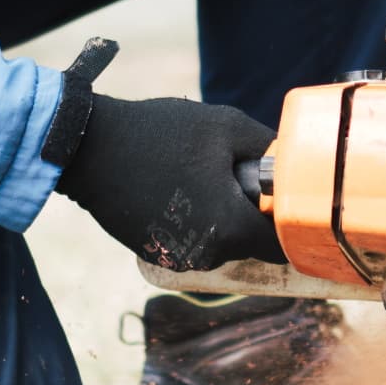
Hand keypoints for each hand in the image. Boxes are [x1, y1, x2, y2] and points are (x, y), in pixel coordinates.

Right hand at [57, 96, 284, 270]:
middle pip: (254, 244)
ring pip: (224, 243)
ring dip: (226, 218)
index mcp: (231, 228)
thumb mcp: (226, 127)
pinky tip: (181, 188)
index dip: (293, 222)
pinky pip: (195, 242)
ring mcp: (178, 258)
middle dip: (256, 215)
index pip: (284, 245)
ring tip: (205, 177)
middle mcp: (207, 254)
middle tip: (243, 176)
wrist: (88, 147)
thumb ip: (270, 148)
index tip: (288, 197)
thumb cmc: (159, 133)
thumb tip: (297, 163)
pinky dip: (198, 222)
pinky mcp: (156, 254)